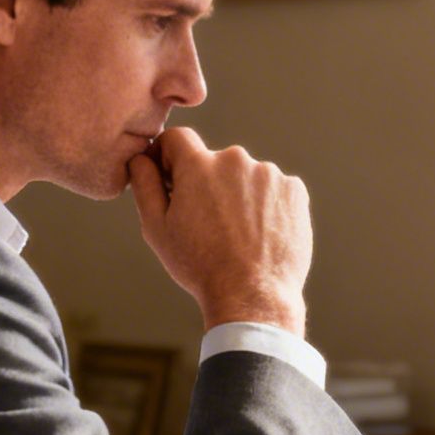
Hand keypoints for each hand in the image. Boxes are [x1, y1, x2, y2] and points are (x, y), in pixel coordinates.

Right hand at [130, 127, 310, 334]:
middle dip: (209, 185)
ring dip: (241, 196)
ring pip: (247, 177)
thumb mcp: (157, 228)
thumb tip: (140, 157)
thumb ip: (144, 184)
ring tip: (239, 236)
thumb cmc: (200, 265)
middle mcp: (235, 160)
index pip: (177, 139)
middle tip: (210, 226)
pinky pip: (275, 190)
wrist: (252, 295)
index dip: (170, 158)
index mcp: (198, 165)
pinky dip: (268, 206)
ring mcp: (269, 174)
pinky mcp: (294, 190)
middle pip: (215, 162)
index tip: (173, 181)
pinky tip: (262, 235)